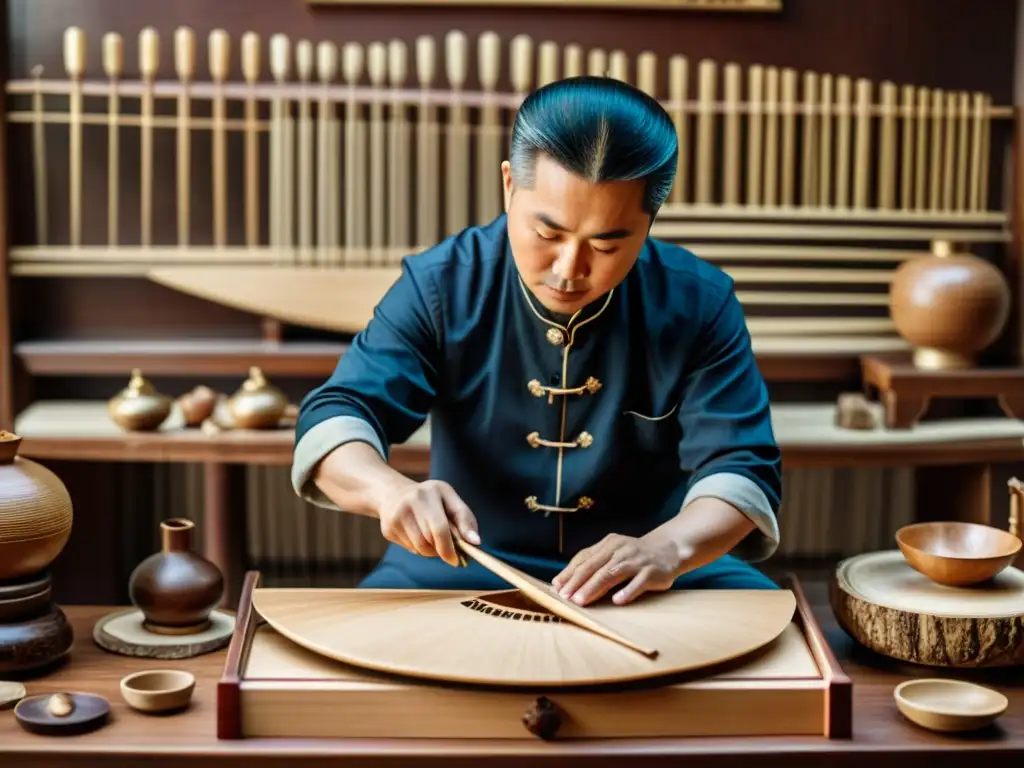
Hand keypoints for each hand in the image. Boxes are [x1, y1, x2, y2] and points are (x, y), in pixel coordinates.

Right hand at [376, 479, 480, 566]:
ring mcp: (396, 516)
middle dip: (442, 550)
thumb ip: (465, 518)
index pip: (440, 528)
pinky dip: (420, 549)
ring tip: (434, 540)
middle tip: (450, 552)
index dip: (449, 548)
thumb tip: (475, 542)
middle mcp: (410, 502)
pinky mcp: (388, 529)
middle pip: (429, 540)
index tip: (457, 560)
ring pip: (420, 548)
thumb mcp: (450, 499)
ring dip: (432, 551)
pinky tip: (419, 536)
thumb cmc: (429, 498)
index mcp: (430, 492)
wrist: (393, 493)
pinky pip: (411, 549)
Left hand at [551, 532, 683, 605]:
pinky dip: (627, 591)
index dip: (569, 572)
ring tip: (581, 601)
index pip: (584, 558)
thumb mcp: (614, 553)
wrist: (669, 548)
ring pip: (612, 574)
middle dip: (578, 582)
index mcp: (608, 544)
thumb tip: (565, 582)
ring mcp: (636, 560)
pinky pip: (638, 582)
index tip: (556, 587)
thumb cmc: (634, 555)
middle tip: (565, 597)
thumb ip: (593, 564)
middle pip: (595, 566)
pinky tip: (617, 601)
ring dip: (594, 588)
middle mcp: (620, 550)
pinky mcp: (651, 572)